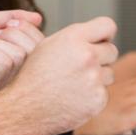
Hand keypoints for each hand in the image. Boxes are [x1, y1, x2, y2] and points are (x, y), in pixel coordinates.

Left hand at [0, 10, 43, 93]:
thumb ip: (15, 18)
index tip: (2, 27)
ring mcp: (7, 79)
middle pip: (34, 47)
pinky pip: (6, 62)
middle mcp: (17, 69)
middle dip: (10, 33)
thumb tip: (39, 18)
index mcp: (19, 55)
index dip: (22, 25)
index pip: (40, 40)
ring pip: (19, 54)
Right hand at [0, 16, 118, 134]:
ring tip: (73, 84)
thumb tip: (100, 37)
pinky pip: (104, 93)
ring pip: (109, 73)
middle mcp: (87, 55)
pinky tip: (73, 97)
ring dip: (97, 78)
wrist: (23, 109)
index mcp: (73, 38)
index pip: (108, 25)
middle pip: (112, 50)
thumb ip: (76, 38)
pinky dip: (92, 96)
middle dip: (100, 58)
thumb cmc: (33, 77)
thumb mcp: (48, 46)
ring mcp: (94, 78)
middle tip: (80, 68)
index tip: (101, 41)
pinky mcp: (98, 99)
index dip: (104, 34)